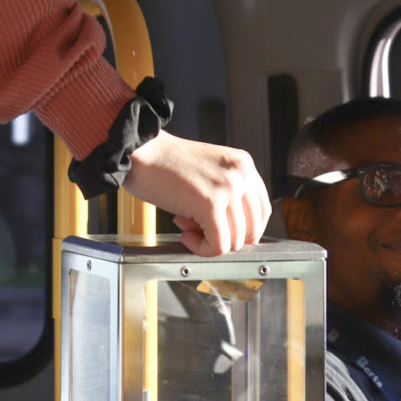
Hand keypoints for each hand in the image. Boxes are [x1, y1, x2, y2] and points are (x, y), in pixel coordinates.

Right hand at [122, 130, 270, 255]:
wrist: (140, 152)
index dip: (241, 229)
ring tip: (186, 226)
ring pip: (234, 240)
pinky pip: (217, 245)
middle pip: (251, 229)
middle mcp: (240, 175)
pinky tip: (185, 236)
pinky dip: (201, 249)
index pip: (261, 210)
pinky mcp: (210, 204)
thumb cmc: (163, 162)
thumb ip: (225, 192)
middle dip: (225, 237)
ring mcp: (227, 188)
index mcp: (242, 165)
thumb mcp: (207, 171)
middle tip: (198, 228)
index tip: (222, 232)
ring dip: (208, 242)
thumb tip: (230, 227)